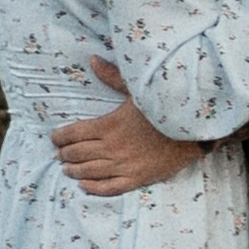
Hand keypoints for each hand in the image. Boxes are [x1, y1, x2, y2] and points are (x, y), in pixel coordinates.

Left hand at [51, 63, 202, 193]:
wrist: (193, 129)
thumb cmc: (164, 107)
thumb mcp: (137, 88)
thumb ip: (112, 75)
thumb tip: (92, 60)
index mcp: (109, 124)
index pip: (74, 133)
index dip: (60, 137)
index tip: (54, 138)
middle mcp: (113, 147)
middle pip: (78, 153)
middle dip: (64, 154)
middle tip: (58, 154)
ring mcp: (124, 164)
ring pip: (90, 171)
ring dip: (74, 171)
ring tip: (66, 169)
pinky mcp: (137, 178)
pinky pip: (110, 187)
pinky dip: (94, 188)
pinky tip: (84, 185)